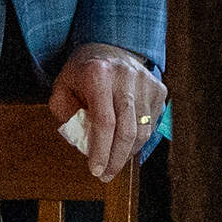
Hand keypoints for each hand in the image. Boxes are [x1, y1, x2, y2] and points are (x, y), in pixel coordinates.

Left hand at [51, 47, 163, 182]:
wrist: (110, 46)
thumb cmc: (83, 73)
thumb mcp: (62, 88)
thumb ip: (66, 115)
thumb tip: (83, 143)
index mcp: (98, 74)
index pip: (104, 122)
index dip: (101, 151)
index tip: (95, 170)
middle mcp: (126, 76)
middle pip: (127, 130)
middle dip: (116, 159)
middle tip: (106, 175)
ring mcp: (146, 82)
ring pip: (143, 130)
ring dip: (128, 152)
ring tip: (115, 162)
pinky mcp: (158, 88)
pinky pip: (152, 123)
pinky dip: (139, 138)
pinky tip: (126, 142)